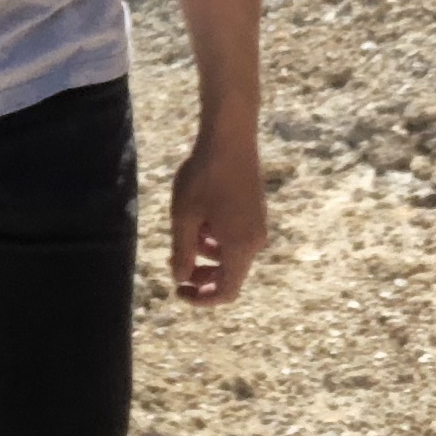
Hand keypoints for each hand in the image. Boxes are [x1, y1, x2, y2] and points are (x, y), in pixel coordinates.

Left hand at [169, 127, 265, 303]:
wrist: (229, 138)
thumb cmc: (204, 176)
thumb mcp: (184, 216)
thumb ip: (182, 251)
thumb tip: (180, 278)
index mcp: (241, 247)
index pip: (227, 291)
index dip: (202, 298)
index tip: (179, 292)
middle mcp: (255, 240)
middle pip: (230, 275)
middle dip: (202, 276)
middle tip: (177, 269)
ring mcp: (258, 225)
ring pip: (231, 254)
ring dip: (206, 253)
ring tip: (184, 231)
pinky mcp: (255, 212)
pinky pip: (235, 237)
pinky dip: (215, 237)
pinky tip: (198, 217)